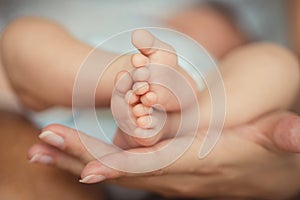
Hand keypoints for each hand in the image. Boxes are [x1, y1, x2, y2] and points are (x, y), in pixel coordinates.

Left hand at [28, 111, 299, 198]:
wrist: (273, 177)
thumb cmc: (272, 157)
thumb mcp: (283, 143)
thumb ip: (284, 138)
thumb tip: (296, 135)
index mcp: (200, 166)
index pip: (153, 168)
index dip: (121, 168)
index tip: (84, 166)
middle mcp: (176, 178)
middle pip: (121, 169)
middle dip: (80, 155)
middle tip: (42, 143)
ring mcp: (167, 178)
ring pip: (115, 169)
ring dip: (77, 157)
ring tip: (42, 148)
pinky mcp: (165, 173)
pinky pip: (124, 168)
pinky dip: (96, 160)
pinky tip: (75, 155)